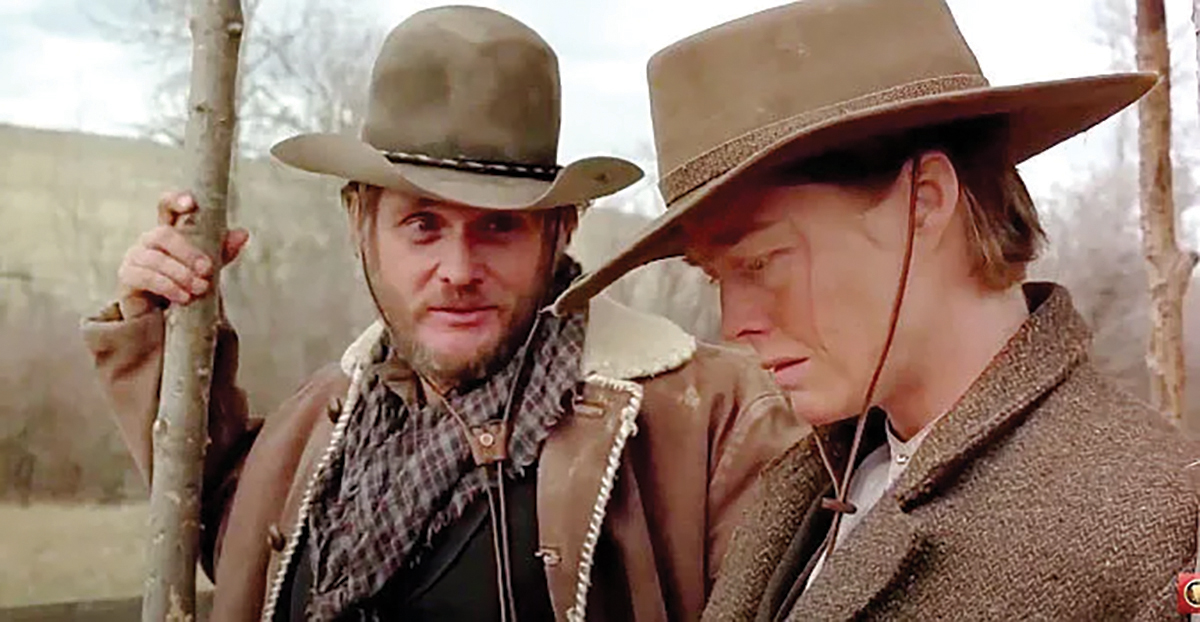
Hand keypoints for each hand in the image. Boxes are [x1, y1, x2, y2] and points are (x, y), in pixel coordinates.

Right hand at [116, 191, 249, 319]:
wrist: (165, 321)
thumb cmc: (186, 288)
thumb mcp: (208, 269)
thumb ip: (223, 252)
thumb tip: (242, 233)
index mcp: (169, 233)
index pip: (166, 207)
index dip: (175, 200)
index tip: (191, 203)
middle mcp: (149, 241)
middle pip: (163, 234)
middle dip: (188, 252)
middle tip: (207, 270)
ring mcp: (135, 258)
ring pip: (155, 258)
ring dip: (181, 274)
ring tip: (199, 289)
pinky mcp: (127, 278)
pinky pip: (144, 276)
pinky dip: (167, 286)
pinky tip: (183, 297)